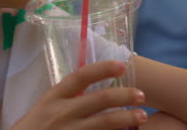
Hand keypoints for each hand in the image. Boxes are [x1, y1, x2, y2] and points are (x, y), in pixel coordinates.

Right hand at [12, 60, 147, 129]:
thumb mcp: (44, 109)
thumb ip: (65, 99)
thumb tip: (93, 89)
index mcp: (52, 98)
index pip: (81, 76)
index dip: (103, 68)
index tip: (122, 65)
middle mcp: (62, 113)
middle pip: (101, 99)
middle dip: (125, 95)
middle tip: (141, 95)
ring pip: (105, 122)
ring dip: (127, 117)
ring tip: (142, 116)